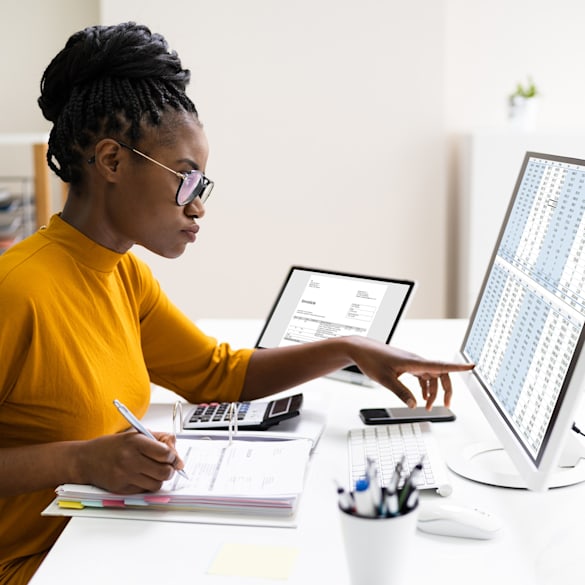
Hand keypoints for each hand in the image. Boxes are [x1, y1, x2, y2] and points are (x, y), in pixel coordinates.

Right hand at [77, 430, 183, 493]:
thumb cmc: (113, 446)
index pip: (165, 453)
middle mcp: (130, 459)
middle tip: (168, 467)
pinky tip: (141, 477)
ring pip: (156, 484)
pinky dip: (147, 485)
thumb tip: (176, 453)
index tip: (172, 456)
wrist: (86, 459)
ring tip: (154, 472)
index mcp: (135, 442)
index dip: (173, 456)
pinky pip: (144, 491)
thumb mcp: (136, 433)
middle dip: (170, 470)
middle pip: (164, 471)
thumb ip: (159, 439)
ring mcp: (125, 476)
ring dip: (160, 479)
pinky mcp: (121, 489)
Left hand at [346, 337, 474, 408]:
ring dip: (433, 391)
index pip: (441, 365)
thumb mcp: (385, 380)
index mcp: (414, 362)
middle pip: (440, 373)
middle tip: (447, 405)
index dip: (458, 367)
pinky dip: (424, 387)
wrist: (360, 349)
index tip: (472, 366)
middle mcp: (416, 361)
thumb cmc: (371, 359)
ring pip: (431, 376)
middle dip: (446, 389)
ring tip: (428, 406)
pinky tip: (420, 397)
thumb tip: (414, 405)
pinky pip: (422, 376)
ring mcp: (412, 362)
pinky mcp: (406, 364)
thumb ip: (401, 393)